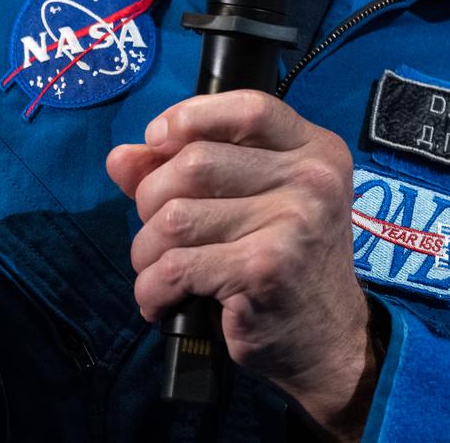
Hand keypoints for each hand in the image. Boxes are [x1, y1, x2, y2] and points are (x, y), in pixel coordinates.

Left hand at [106, 91, 378, 439]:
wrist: (328, 342)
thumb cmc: (282, 265)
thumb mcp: (251, 203)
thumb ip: (188, 170)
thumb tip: (121, 157)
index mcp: (314, 150)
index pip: (248, 107)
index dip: (189, 117)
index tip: (156, 140)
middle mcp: (311, 179)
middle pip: (194, 162)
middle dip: (152, 199)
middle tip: (159, 233)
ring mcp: (292, 223)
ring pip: (175, 217)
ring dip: (148, 250)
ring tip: (158, 270)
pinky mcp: (266, 270)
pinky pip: (176, 266)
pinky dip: (152, 288)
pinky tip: (161, 300)